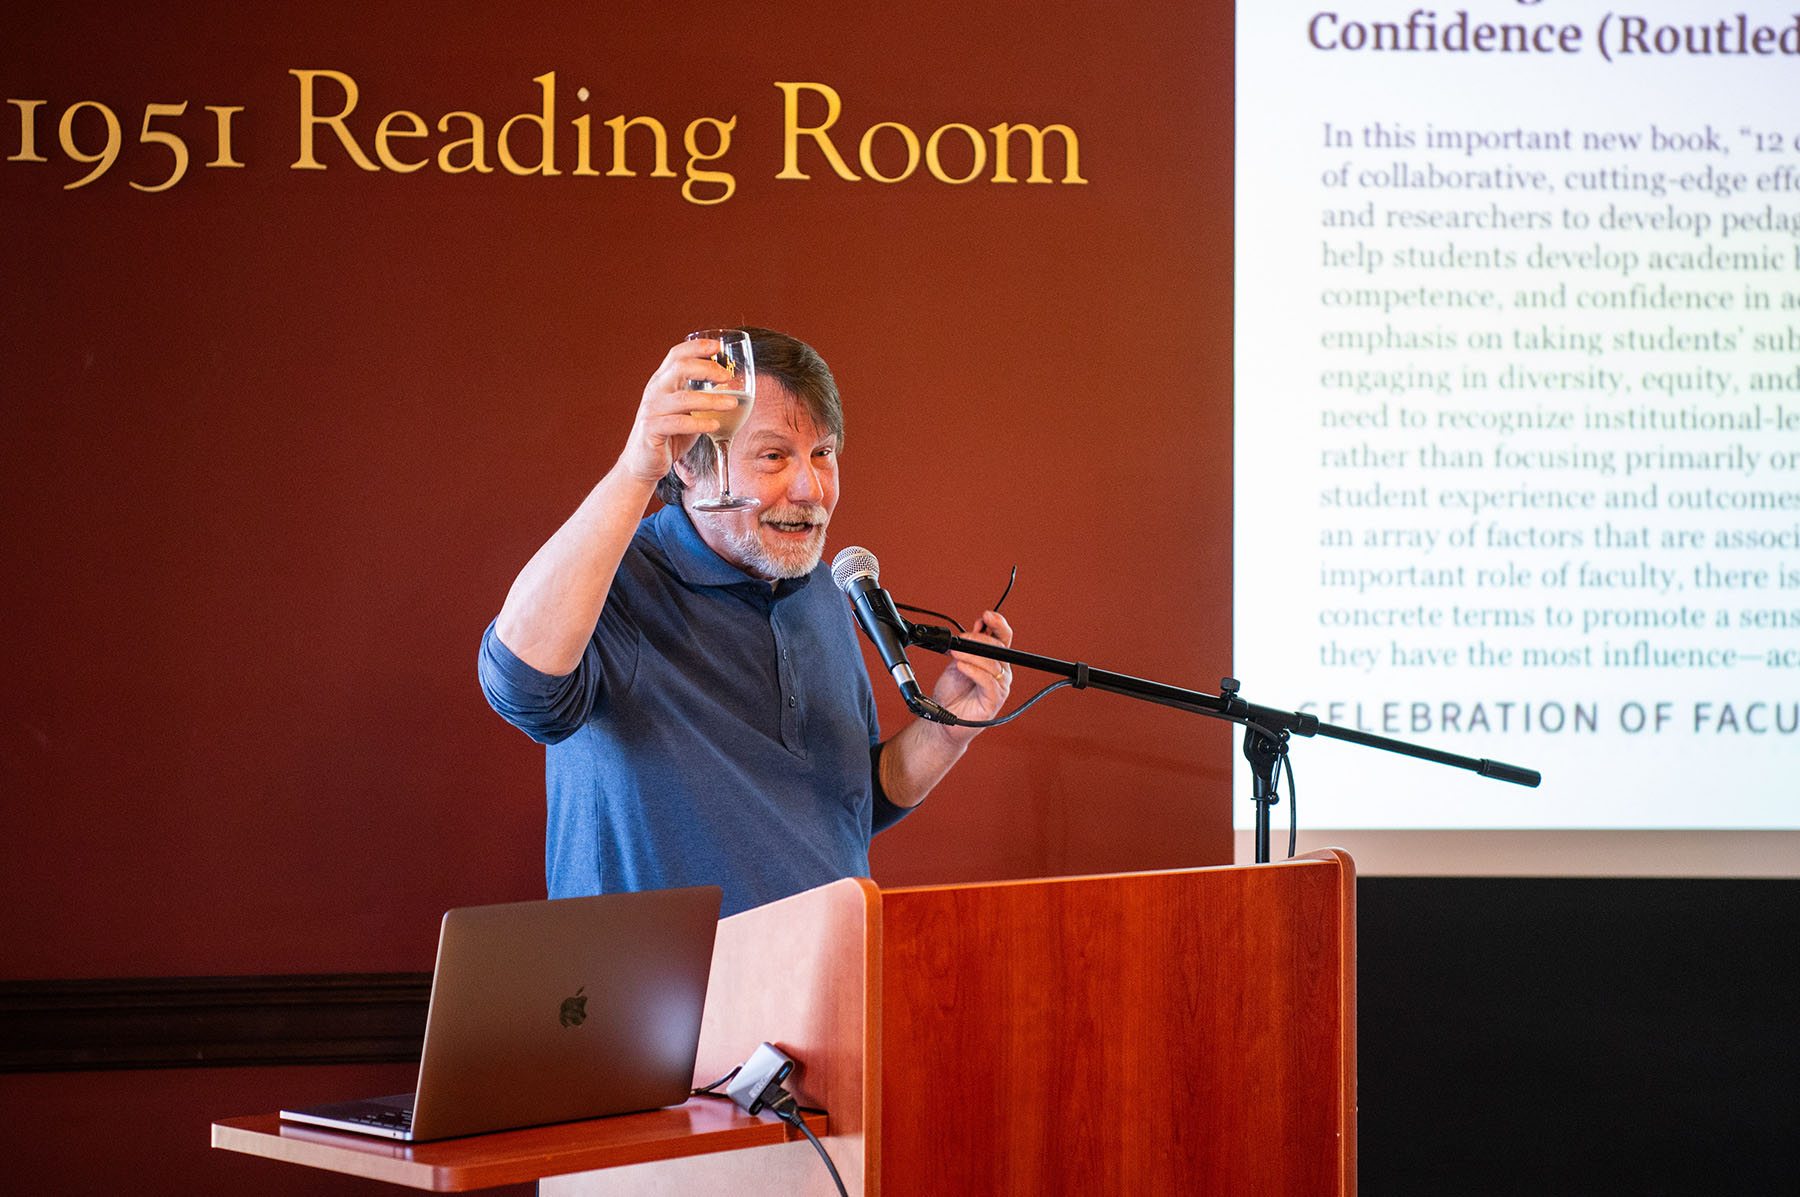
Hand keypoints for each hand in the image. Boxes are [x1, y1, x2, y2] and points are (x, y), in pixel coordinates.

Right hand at [616, 338, 737, 484]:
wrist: (642, 463)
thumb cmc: (669, 434)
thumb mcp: (685, 409)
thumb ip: (700, 394)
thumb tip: (730, 383)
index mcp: (662, 381)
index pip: (677, 354)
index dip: (697, 347)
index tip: (718, 346)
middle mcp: (655, 391)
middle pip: (680, 368)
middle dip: (707, 368)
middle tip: (727, 376)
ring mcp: (652, 410)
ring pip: (684, 398)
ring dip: (711, 399)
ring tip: (732, 404)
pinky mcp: (651, 431)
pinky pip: (679, 424)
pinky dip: (700, 424)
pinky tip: (715, 425)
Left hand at [931, 610, 1014, 729]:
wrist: (942, 718)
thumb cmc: (952, 693)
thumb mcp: (958, 661)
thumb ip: (969, 646)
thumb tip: (978, 625)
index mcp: (995, 660)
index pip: (1004, 637)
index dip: (998, 624)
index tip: (986, 615)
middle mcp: (1001, 672)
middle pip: (998, 648)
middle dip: (979, 639)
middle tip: (961, 638)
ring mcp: (999, 687)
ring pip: (992, 664)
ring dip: (972, 655)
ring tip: (955, 653)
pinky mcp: (994, 701)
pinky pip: (988, 682)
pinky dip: (974, 671)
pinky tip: (961, 666)